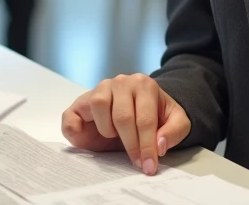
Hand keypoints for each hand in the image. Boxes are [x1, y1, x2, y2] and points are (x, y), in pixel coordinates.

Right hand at [61, 74, 190, 175]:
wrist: (139, 107)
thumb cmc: (156, 115)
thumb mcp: (176, 121)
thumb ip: (174, 131)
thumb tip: (160, 144)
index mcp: (144, 85)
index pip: (144, 118)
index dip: (146, 145)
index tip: (149, 166)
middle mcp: (121, 83)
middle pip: (122, 116)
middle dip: (131, 145)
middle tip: (137, 162)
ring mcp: (99, 89)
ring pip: (98, 105)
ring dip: (107, 129)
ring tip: (114, 137)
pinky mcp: (81, 102)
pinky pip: (71, 114)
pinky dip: (74, 128)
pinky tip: (83, 137)